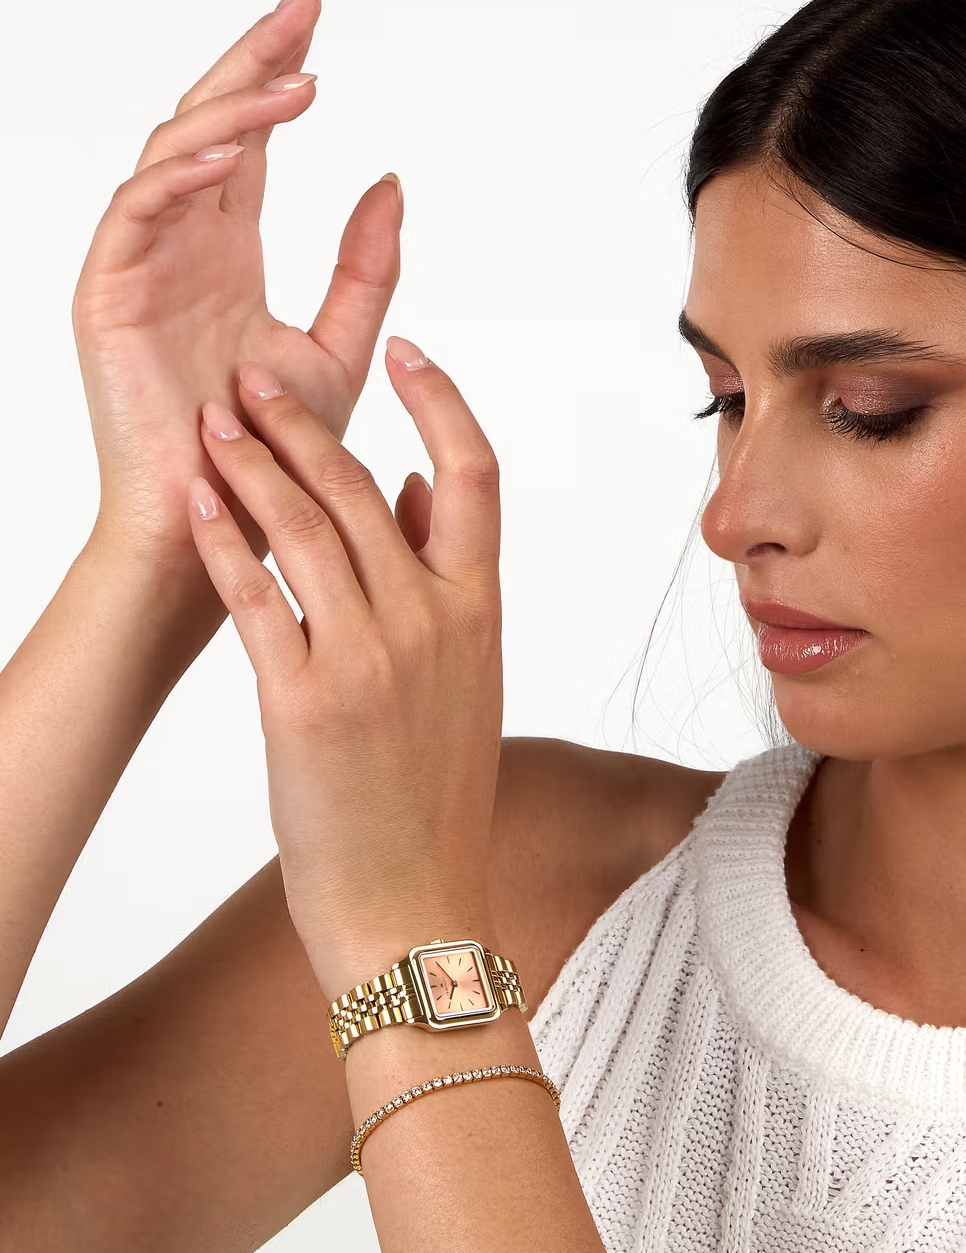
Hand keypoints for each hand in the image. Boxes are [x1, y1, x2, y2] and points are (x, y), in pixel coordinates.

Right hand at [74, 0, 401, 591]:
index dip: (279, 75)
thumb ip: (364, 266)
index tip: (320, 21)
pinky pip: (138, 210)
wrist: (227, 528)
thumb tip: (392, 179)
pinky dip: (182, 172)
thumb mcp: (342, 346)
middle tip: (306, 1)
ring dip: (234, 109)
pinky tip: (235, 147)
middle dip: (255, 58)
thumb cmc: (280, 453)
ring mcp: (142, 262)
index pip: (253, 140)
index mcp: (230, 250)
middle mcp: (184, 243)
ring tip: (298, 81)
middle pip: (214, 123)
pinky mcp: (108, 292)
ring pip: (175, 152)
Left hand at [185, 337, 501, 996]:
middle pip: (366, 486)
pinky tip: (197, 496)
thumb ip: (448, 580)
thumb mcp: (467, 679)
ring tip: (213, 419)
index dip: (441, 402)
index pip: (475, 476)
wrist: (416, 901)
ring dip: (253, 463)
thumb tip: (417, 491)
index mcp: (480, 612)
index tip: (408, 351)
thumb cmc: (435, 795)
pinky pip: (258, 595)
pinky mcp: (304, 698)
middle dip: (304, 421)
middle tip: (255, 377)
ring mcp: (371, 658)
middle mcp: (433, 622)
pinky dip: (224, 538)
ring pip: (308, 527)